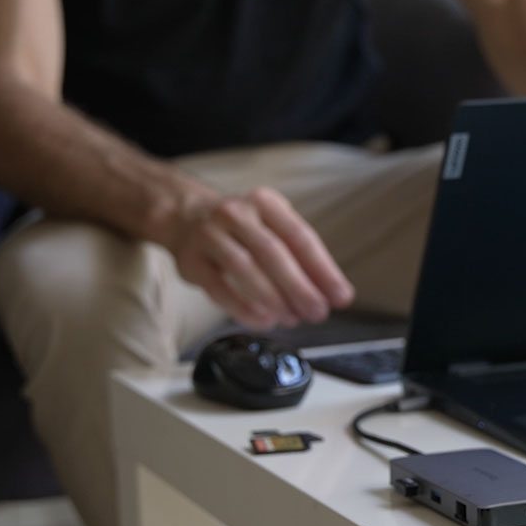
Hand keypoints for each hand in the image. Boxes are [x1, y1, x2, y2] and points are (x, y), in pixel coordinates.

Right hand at [167, 186, 354, 328]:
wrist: (185, 218)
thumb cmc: (242, 230)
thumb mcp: (273, 229)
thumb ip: (302, 258)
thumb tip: (333, 293)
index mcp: (266, 203)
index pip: (300, 237)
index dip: (323, 270)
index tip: (341, 297)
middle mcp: (236, 214)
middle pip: (273, 252)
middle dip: (299, 287)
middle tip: (318, 312)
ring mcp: (209, 235)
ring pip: (243, 267)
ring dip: (272, 297)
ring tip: (292, 319)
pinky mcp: (191, 260)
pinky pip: (217, 286)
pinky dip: (242, 307)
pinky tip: (262, 321)